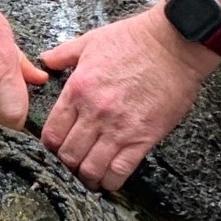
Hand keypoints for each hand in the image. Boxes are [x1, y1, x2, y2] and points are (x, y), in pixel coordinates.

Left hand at [39, 5, 219, 190]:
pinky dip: (111, 182)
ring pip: (90, 169)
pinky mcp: (143, 138)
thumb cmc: (135, 39)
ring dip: (87, 177)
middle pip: (68, 156)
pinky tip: (109, 180)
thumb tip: (44, 61)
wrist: (175, 42)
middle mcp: (94, 113)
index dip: (51, 146)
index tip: (57, 148)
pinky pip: (119, 171)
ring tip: (90, 176)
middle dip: (67, 164)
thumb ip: (64, 54)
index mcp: (77, 90)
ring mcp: (118, 128)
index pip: (51, 133)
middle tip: (74, 164)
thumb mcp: (91, 40)